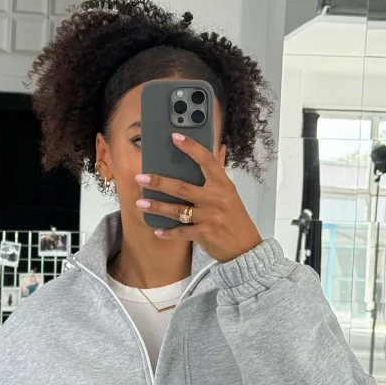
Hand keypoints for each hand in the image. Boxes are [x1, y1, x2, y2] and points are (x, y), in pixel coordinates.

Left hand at [135, 132, 262, 262]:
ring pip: (178, 210)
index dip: (191, 147)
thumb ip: (218, 175)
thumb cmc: (235, 218)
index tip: (175, 137)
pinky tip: (157, 230)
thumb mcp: (229, 194)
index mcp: (222, 184)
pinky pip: (181, 232)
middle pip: (182, 187)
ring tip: (140, 204)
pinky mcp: (205, 234)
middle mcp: (215, 198)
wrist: (245, 247)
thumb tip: (219, 148)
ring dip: (157, 207)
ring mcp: (209, 217)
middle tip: (140, 178)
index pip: (207, 160)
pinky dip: (168, 232)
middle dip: (159, 182)